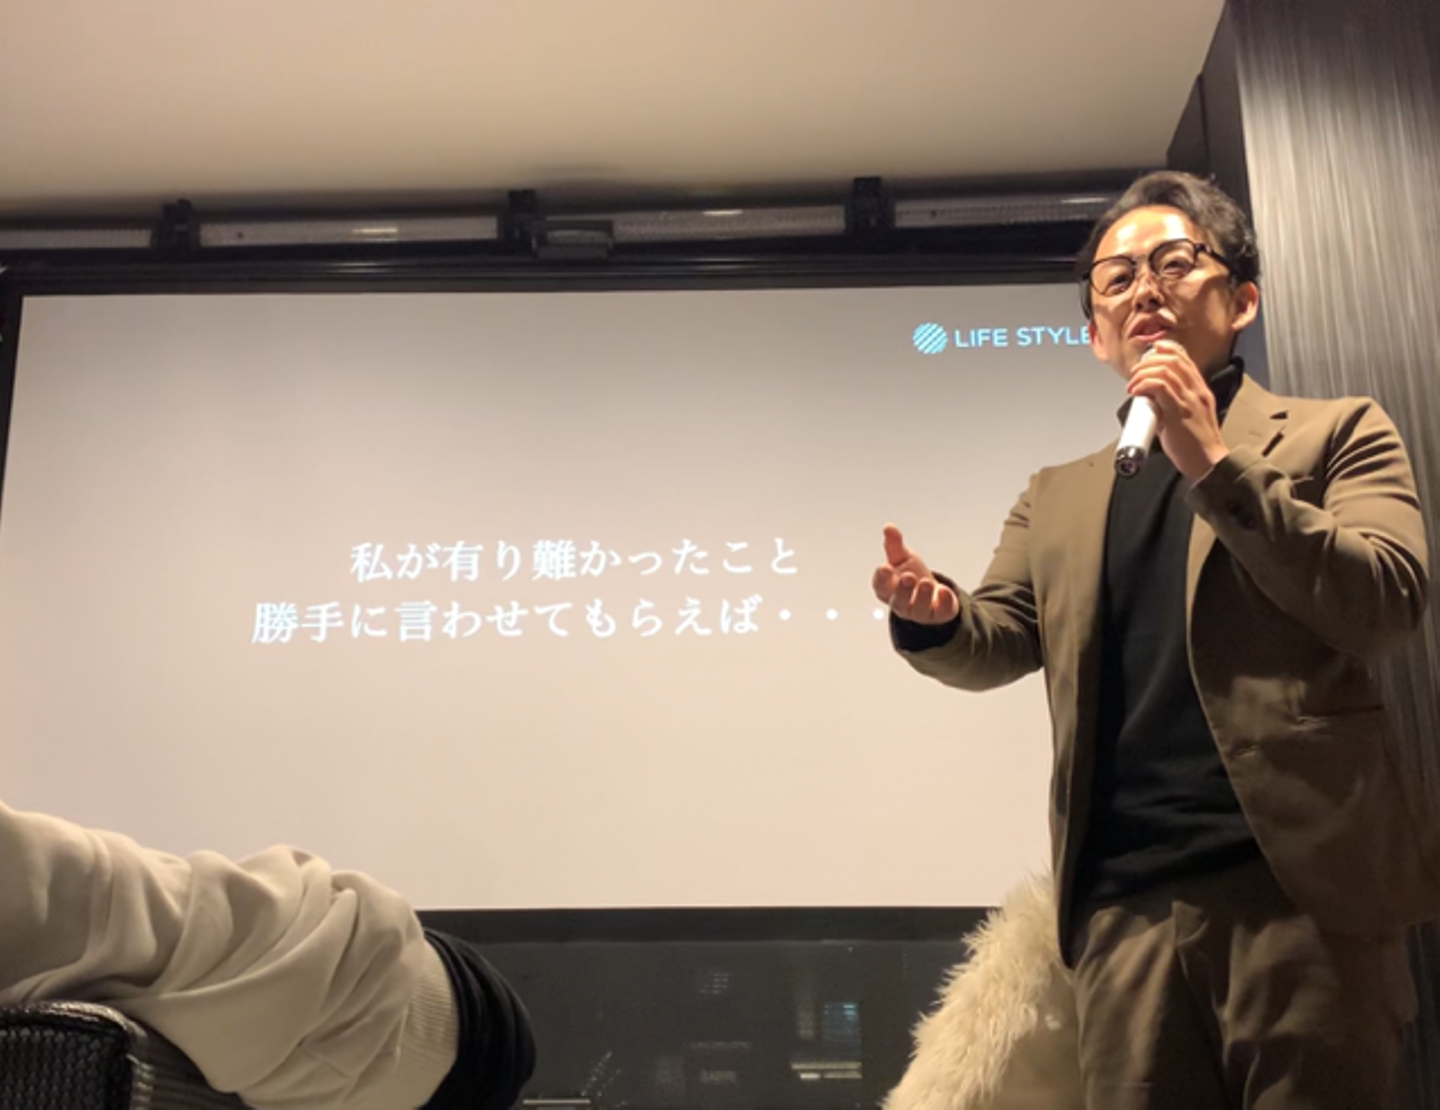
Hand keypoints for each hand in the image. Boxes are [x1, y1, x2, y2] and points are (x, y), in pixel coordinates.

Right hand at [872, 524, 959, 623]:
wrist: (933, 595)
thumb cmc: (911, 575)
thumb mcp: (902, 558)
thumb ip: (894, 545)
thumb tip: (888, 527)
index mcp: (888, 589)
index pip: (880, 585)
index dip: (881, 577)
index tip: (884, 567)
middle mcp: (900, 603)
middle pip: (898, 600)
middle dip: (903, 589)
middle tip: (908, 577)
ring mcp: (919, 611)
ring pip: (918, 608)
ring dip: (922, 596)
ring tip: (926, 583)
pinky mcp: (938, 615)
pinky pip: (940, 611)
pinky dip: (943, 602)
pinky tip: (944, 591)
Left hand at [1127, 340, 1228, 478]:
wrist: (1209, 462)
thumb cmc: (1197, 444)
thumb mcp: (1190, 416)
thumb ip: (1173, 404)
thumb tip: (1150, 401)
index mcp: (1200, 390)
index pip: (1184, 359)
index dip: (1165, 350)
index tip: (1150, 354)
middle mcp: (1196, 391)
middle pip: (1173, 359)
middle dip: (1149, 361)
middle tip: (1135, 373)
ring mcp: (1189, 400)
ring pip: (1165, 370)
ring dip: (1143, 373)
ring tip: (1133, 384)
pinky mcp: (1178, 412)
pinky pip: (1160, 387)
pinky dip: (1144, 385)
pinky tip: (1136, 392)